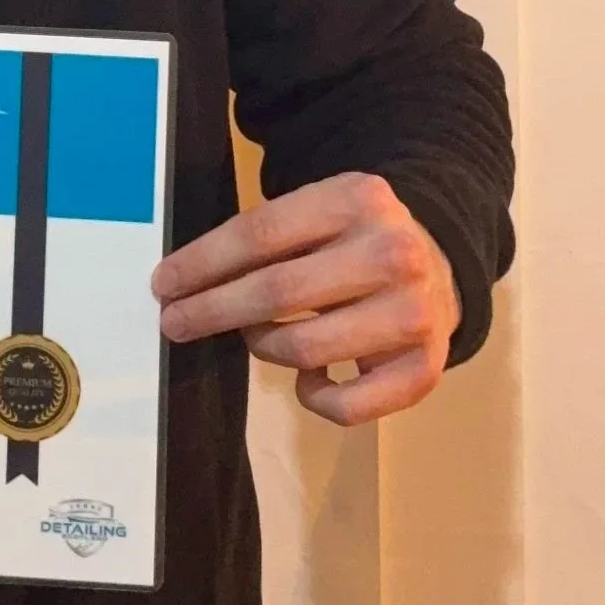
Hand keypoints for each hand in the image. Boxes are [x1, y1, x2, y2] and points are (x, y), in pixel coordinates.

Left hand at [150, 172, 458, 425]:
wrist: (439, 259)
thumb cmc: (354, 237)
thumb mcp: (318, 209)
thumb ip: (265, 236)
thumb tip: (185, 281)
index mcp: (356, 199)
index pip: (259, 234)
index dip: (203, 263)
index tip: (164, 284)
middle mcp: (392, 253)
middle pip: (277, 291)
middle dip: (212, 310)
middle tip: (175, 323)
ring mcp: (414, 312)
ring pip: (305, 348)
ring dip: (264, 346)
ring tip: (256, 335)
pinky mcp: (426, 367)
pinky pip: (350, 405)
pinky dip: (316, 398)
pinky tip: (311, 379)